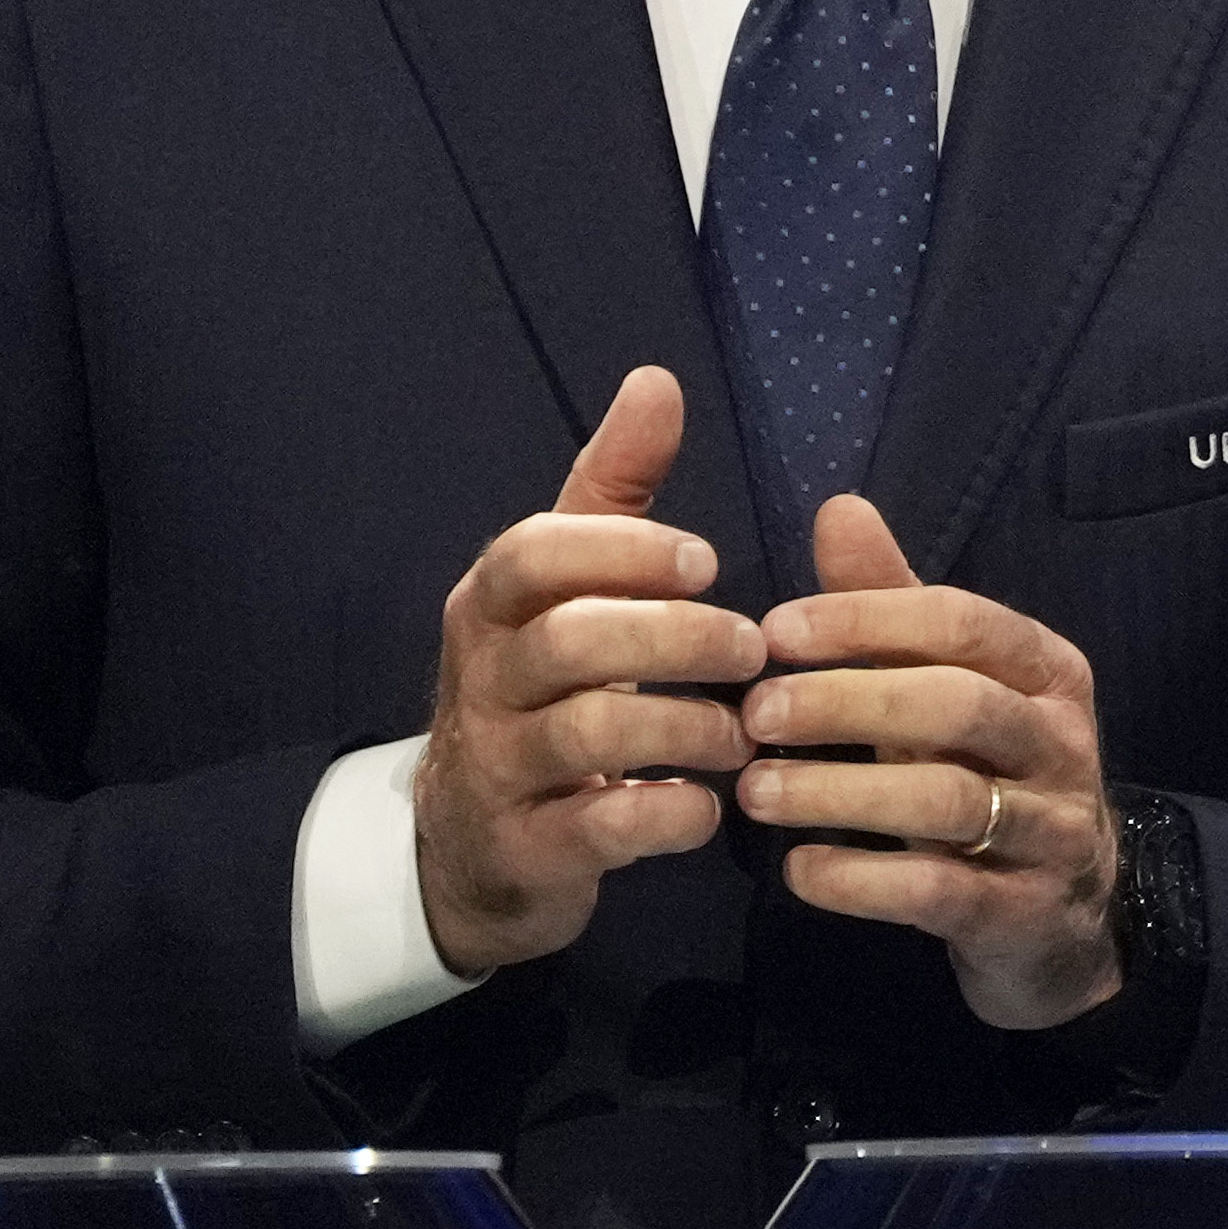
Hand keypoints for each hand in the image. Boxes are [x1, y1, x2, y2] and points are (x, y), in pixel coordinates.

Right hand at [419, 364, 765, 978]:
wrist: (473, 844)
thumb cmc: (542, 688)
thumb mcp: (565, 587)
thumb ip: (612, 490)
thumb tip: (657, 380)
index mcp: (493, 607)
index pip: (534, 553)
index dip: (624, 551)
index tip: (709, 562)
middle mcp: (484, 682)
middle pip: (572, 641)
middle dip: (677, 638)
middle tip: (754, 648)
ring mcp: (497, 769)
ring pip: (591, 732)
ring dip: (690, 725)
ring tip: (749, 730)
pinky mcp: (527, 849)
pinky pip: (600, 826)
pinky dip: (667, 813)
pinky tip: (711, 804)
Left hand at [743, 491, 1122, 1031]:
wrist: (1067, 913)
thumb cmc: (990, 775)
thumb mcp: (952, 687)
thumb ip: (894, 608)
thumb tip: (838, 509)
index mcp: (1046, 670)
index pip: (963, 623)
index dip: (866, 620)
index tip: (773, 632)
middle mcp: (1061, 740)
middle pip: (957, 705)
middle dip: (848, 703)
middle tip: (754, 712)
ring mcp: (1050, 829)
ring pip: (947, 799)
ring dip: (840, 793)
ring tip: (755, 792)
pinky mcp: (1020, 913)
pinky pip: (939, 890)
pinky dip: (860, 881)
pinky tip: (798, 872)